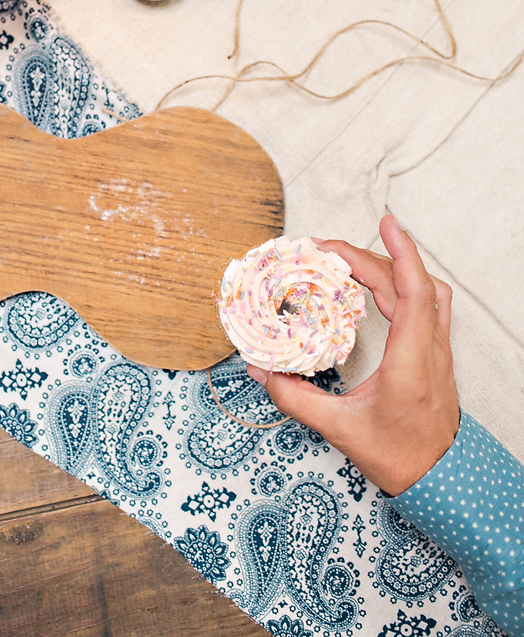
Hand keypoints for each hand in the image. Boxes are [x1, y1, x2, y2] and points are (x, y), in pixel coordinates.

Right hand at [248, 214, 459, 496]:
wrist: (441, 479)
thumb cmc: (399, 457)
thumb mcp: (341, 430)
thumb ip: (297, 400)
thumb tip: (262, 373)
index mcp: (412, 361)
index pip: (414, 292)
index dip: (401, 253)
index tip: (386, 223)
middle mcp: (429, 348)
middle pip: (410, 284)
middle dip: (370, 257)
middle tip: (328, 249)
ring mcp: (435, 350)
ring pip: (423, 291)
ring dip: (391, 267)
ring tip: (352, 260)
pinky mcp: (432, 354)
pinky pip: (425, 305)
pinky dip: (401, 284)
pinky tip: (378, 287)